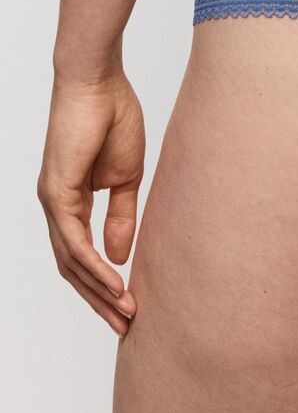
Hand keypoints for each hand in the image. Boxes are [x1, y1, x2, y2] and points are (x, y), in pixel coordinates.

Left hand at [37, 70, 144, 336]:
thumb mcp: (127, 179)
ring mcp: (52, 202)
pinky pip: (73, 241)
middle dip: (99, 301)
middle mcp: (56, 208)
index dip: (104, 285)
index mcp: (72, 203)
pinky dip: (93, 267)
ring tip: (126, 315)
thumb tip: (120, 255)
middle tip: (126, 328)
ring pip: (71, 262)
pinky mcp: (56, 193)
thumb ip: (122, 217)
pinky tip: (116, 284)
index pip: (83, 256)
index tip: (130, 307)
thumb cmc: (114, 120)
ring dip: (99, 292)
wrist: (98, 84)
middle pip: (73, 269)